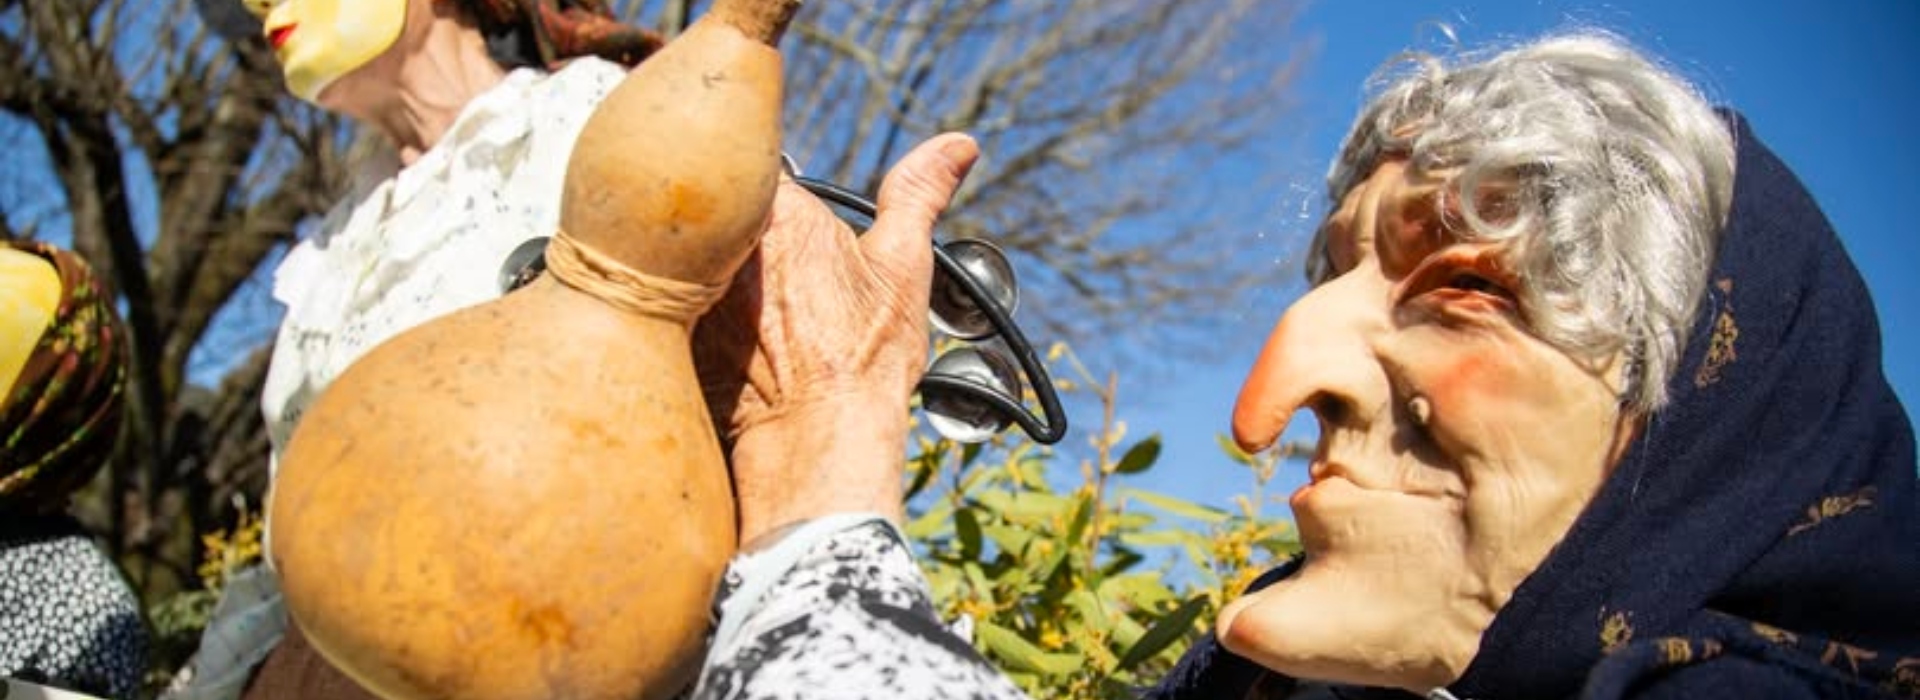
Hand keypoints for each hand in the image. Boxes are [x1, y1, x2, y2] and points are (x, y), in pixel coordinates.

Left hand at [693, 133, 979, 543]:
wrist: (818, 438)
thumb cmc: (864, 359)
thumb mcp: (901, 267)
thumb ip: (918, 194)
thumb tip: (958, 146)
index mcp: (780, 212)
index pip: (762, 176)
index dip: (780, 211)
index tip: (796, 250)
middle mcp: (723, 240)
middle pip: (720, 214)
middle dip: (740, 239)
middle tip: (776, 294)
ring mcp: (687, 284)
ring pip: (688, 258)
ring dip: (710, 276)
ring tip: (753, 325)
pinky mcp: (666, 328)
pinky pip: (666, 304)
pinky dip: (686, 317)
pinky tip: (724, 349)